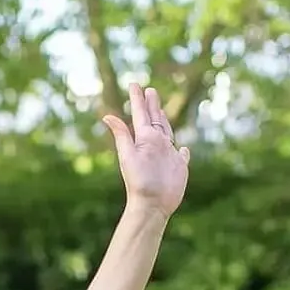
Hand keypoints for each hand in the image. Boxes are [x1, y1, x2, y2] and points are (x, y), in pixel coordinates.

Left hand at [103, 84, 189, 218]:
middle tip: (149, 90)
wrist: (151, 204)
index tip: (135, 84)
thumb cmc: (139, 181)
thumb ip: (121, 135)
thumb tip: (106, 116)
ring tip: (160, 111)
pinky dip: (183, 150)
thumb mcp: (129, 155)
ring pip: (167, 132)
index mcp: (144, 139)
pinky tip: (182, 147)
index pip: (141, 115)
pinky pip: (182, 155)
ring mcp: (167, 155)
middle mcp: (156, 144)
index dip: (138, 99)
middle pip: (154, 119)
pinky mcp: (178, 167)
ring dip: (164, 120)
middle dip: (152, 105)